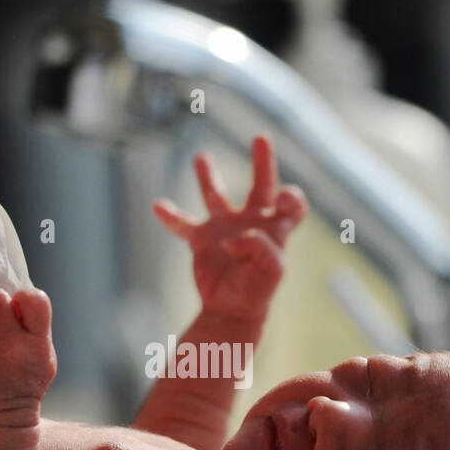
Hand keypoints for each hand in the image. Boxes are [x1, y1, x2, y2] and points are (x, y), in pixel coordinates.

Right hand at [153, 135, 307, 321]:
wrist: (231, 310)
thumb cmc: (256, 292)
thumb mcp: (270, 272)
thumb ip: (261, 249)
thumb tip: (238, 237)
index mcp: (275, 230)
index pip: (291, 205)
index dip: (290, 198)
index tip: (282, 197)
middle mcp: (252, 223)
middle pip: (262, 186)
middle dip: (263, 161)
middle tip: (261, 138)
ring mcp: (225, 229)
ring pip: (216, 196)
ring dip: (209, 178)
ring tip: (200, 158)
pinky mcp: (202, 240)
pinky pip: (183, 224)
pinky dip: (171, 216)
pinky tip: (158, 206)